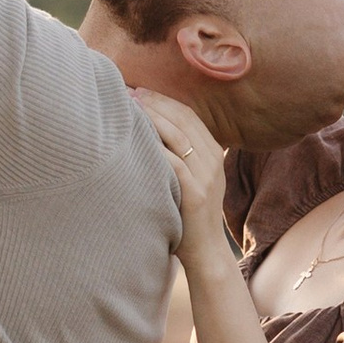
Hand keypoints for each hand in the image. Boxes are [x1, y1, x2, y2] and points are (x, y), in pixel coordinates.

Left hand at [135, 88, 230, 236]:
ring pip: (178, 136)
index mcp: (214, 153)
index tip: (140, 90)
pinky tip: (135, 137)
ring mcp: (206, 177)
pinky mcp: (195, 194)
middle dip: (155, 102)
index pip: (189, 116)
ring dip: (152, 118)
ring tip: (130, 107)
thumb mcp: (194, 180)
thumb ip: (183, 157)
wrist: (207, 252)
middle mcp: (213, 160)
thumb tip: (154, 133)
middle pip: (183, 120)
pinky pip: (173, 163)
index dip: (164, 100)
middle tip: (129, 91)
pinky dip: (154, 147)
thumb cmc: (190, 216)